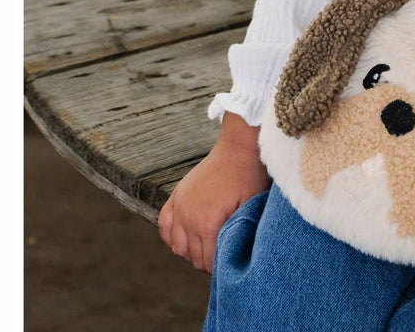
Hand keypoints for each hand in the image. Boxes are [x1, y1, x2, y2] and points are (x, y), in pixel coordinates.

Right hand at [158, 112, 270, 272]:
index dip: (220, 268)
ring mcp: (180, 205)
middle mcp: (188, 217)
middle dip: (207, 261)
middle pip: (192, 257)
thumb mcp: (250, 208)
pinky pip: (164, 224)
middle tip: (223, 256)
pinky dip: (172, 235)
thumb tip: (232, 257)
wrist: (239, 146)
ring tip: (208, 246)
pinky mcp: (177, 194)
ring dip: (191, 251)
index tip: (230, 263)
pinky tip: (186, 236)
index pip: (207, 263)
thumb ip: (238, 235)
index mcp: (207, 224)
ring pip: (177, 246)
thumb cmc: (250, 176)